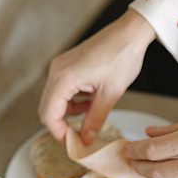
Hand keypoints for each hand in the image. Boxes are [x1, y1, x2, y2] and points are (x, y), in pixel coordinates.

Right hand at [38, 9, 155, 143]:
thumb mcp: (110, 95)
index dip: (59, 133)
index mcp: (64, 77)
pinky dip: (73, 99)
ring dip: (70, 111)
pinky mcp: (67, 64)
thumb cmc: (122, 57)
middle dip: (62, 124)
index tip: (73, 143)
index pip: (49, 115)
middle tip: (81, 134)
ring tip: (92, 111)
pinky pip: (63, 89)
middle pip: (47, 108)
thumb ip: (94, 120)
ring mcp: (60, 66)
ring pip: (55, 99)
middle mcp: (57, 70)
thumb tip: (85, 139)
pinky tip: (91, 98)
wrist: (130, 34)